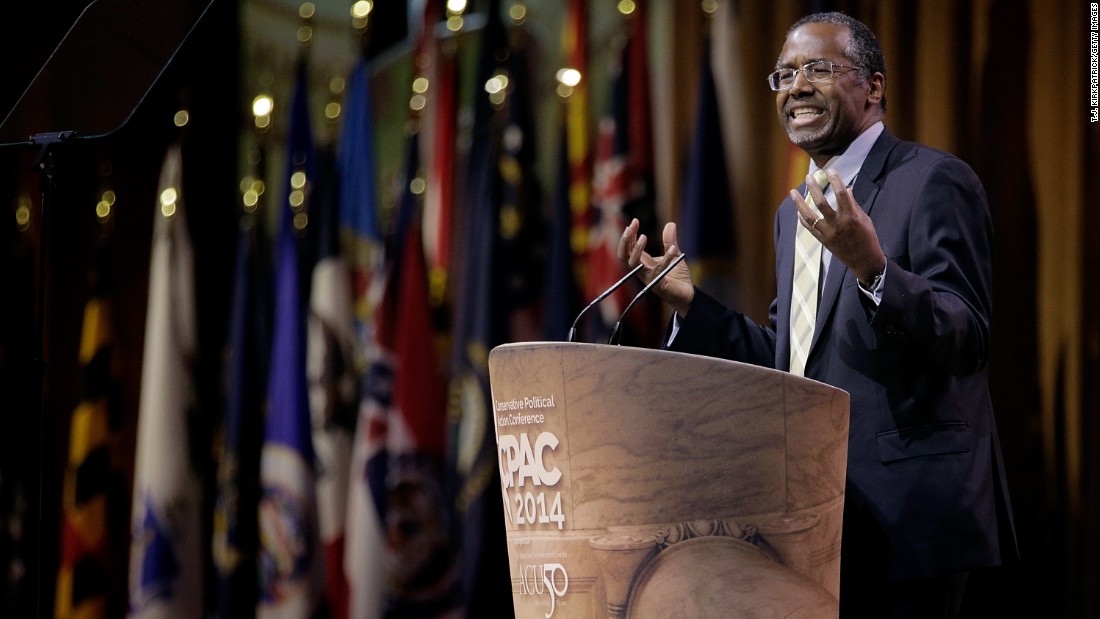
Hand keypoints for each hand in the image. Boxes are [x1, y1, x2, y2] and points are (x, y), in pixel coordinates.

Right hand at [617, 218, 694, 315]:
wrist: (687, 294)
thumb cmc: (677, 276)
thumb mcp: (674, 253)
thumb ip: (670, 241)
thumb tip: (670, 223)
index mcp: (643, 262)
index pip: (629, 248)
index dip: (630, 234)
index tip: (634, 221)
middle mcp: (642, 270)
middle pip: (625, 256)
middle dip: (625, 242)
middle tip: (629, 228)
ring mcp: (649, 278)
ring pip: (635, 265)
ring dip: (637, 250)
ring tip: (644, 236)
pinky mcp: (658, 285)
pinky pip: (658, 272)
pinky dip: (666, 260)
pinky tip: (673, 250)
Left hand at [792, 169, 886, 284]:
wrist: (864, 261)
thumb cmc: (868, 238)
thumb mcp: (864, 219)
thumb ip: (853, 204)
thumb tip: (846, 189)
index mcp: (851, 217)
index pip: (841, 195)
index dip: (835, 181)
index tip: (830, 170)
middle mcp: (837, 225)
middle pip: (821, 203)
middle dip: (813, 188)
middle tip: (808, 177)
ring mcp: (827, 234)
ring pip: (809, 216)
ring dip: (799, 203)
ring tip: (792, 191)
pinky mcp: (822, 240)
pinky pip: (808, 227)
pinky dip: (802, 218)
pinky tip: (798, 210)